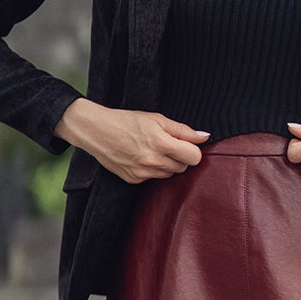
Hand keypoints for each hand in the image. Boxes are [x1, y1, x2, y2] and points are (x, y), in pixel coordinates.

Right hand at [55, 98, 208, 182]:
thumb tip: (205, 137)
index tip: (186, 144)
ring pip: (169, 174)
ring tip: (153, 150)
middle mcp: (152, 161)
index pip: (194, 157)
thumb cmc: (126, 121)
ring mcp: (142, 173)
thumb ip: (183, 130)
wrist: (96, 131)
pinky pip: (153, 178)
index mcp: (161, 143)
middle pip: (183, 167)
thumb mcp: (156, 119)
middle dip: (180, 157)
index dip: (193, 150)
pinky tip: (141, 157)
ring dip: (167, 164)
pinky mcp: (134, 180)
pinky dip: (152, 170)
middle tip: (167, 144)